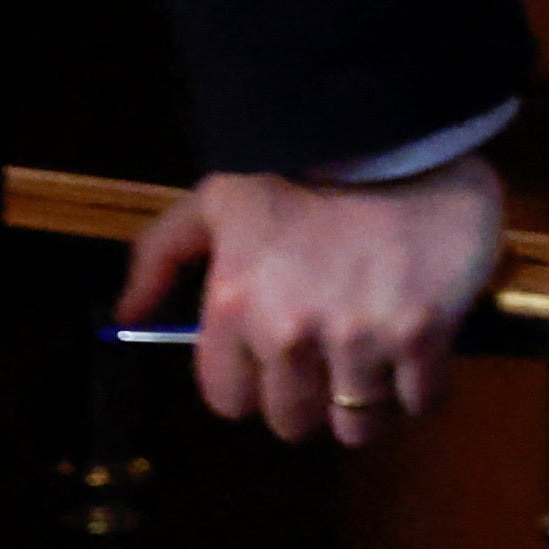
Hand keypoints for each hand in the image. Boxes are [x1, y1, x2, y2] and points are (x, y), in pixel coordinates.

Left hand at [117, 155, 505, 446]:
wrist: (394, 124)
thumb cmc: (298, 165)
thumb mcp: (214, 201)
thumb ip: (160, 256)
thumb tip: (125, 317)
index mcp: (235, 307)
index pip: (230, 401)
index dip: (256, 386)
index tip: (278, 362)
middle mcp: (289, 332)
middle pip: (293, 422)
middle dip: (312, 398)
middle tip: (332, 359)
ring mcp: (358, 337)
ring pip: (357, 424)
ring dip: (368, 401)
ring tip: (378, 357)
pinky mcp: (423, 334)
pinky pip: (421, 400)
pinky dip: (423, 385)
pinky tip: (421, 346)